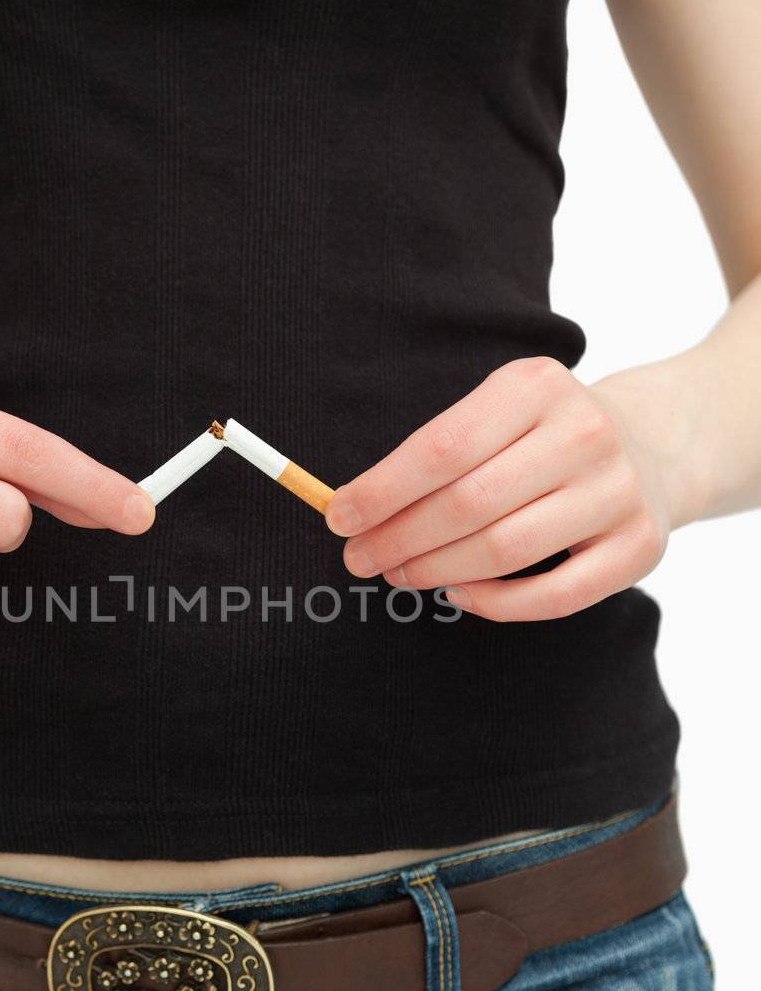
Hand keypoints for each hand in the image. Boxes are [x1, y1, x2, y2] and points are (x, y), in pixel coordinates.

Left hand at [324, 356, 687, 621]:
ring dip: (437, 570)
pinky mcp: (639, 546)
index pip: (442, 447)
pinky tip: (458, 594)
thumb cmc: (543, 435)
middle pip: (468, 502)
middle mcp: (585, 433)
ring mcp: (618, 492)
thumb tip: (354, 507)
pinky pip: (556, 595)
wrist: (651, 445)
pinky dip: (496, 603)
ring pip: (506, 549)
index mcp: (537, 387)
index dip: (382, 490)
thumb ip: (437, 451)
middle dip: (399, 537)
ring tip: (399, 573)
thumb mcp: (498, 410)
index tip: (339, 517)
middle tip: (360, 558)